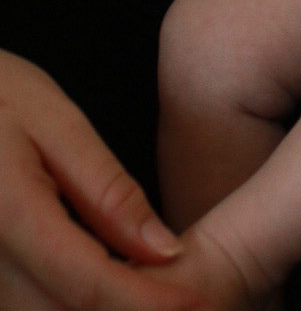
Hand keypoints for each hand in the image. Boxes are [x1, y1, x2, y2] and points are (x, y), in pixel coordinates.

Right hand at [0, 50, 195, 309]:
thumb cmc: (0, 95)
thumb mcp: (57, 125)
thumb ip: (108, 192)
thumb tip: (165, 251)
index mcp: (10, 218)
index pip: (89, 286)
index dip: (148, 304)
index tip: (196, 300)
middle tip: (181, 297)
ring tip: (151, 289)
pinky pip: (27, 305)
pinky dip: (70, 304)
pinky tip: (110, 280)